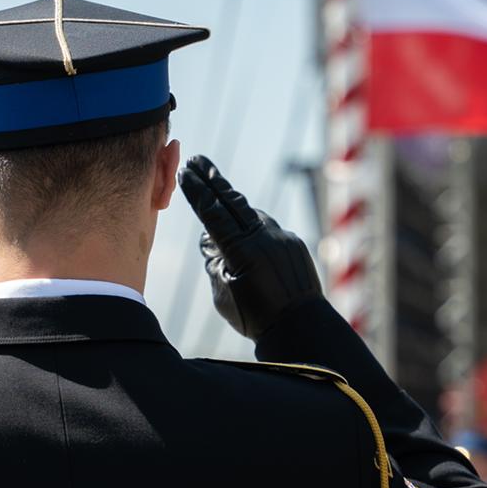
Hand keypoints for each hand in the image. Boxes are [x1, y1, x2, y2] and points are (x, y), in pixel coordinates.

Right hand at [177, 155, 322, 341]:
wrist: (300, 327)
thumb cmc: (255, 317)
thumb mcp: (223, 292)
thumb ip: (214, 261)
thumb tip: (209, 239)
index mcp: (241, 250)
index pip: (214, 213)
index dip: (198, 192)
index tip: (186, 173)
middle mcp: (263, 238)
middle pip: (234, 201)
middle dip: (213, 180)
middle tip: (198, 160)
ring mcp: (282, 238)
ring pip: (253, 215)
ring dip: (235, 205)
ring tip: (217, 193)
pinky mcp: (294, 244)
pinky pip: (270, 230)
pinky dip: (255, 228)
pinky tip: (246, 233)